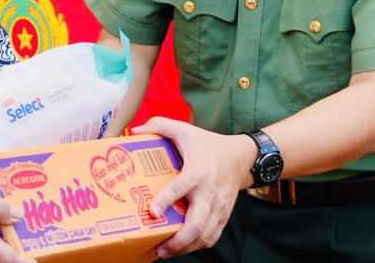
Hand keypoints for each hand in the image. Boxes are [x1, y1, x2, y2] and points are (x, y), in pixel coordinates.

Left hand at [134, 117, 255, 258]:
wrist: (241, 157)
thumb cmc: (208, 144)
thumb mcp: (184, 129)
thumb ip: (159, 125)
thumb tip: (134, 131)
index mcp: (197, 171)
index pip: (180, 188)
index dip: (165, 201)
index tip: (152, 212)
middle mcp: (209, 193)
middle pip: (196, 223)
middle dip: (177, 240)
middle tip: (158, 247)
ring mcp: (219, 207)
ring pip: (205, 236)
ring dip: (185, 247)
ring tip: (166, 251)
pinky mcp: (224, 215)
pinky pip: (212, 236)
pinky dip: (197, 246)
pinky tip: (182, 247)